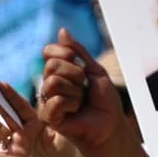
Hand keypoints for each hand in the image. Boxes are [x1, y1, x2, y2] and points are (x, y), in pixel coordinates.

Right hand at [0, 81, 77, 156]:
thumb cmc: (64, 153)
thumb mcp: (63, 133)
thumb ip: (57, 119)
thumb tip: (54, 99)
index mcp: (34, 122)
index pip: (20, 106)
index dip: (11, 95)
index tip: (2, 83)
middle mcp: (21, 131)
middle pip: (7, 113)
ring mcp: (15, 145)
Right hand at [38, 29, 125, 149]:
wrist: (110, 126)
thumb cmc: (104, 101)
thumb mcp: (94, 70)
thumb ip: (77, 51)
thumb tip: (62, 31)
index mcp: (58, 73)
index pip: (49, 52)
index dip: (64, 52)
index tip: (80, 64)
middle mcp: (49, 86)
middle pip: (51, 65)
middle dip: (75, 73)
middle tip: (84, 86)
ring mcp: (47, 101)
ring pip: (52, 82)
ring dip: (74, 90)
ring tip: (81, 100)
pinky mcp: (48, 117)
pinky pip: (56, 100)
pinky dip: (72, 103)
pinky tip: (76, 111)